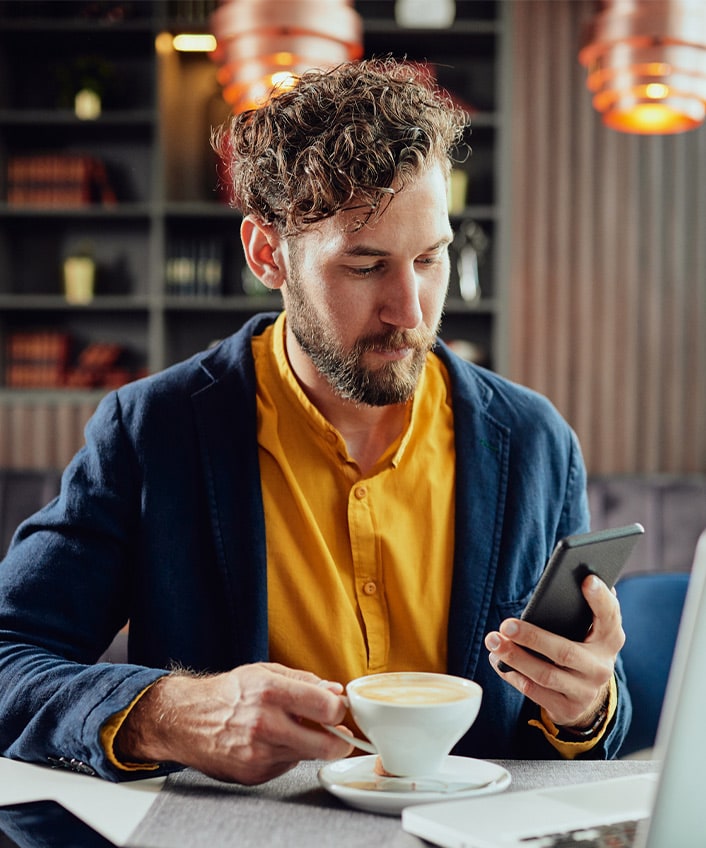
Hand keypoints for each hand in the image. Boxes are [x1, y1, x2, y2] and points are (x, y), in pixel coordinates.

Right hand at [114, 662, 353, 783]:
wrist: (186, 719)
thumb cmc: (228, 693)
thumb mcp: (265, 672)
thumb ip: (304, 681)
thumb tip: (335, 691)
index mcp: (271, 691)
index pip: (327, 707)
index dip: (339, 710)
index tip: (338, 709)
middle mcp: (266, 724)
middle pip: (326, 745)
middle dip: (339, 741)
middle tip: (339, 735)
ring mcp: (259, 753)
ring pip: (307, 756)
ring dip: (309, 745)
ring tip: (293, 729)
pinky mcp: (254, 774)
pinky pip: (286, 765)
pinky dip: (286, 755)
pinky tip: (270, 742)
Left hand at [484, 575, 623, 728]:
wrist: (586, 695)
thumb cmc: (579, 647)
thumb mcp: (588, 630)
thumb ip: (581, 609)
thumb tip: (577, 574)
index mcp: (610, 639)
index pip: (610, 616)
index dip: (600, 598)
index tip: (587, 579)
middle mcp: (601, 667)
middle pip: (565, 652)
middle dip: (532, 637)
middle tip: (506, 625)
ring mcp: (585, 691)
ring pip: (545, 675)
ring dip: (514, 657)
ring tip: (493, 641)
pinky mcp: (567, 708)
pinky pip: (534, 692)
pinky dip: (512, 675)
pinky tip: (497, 661)